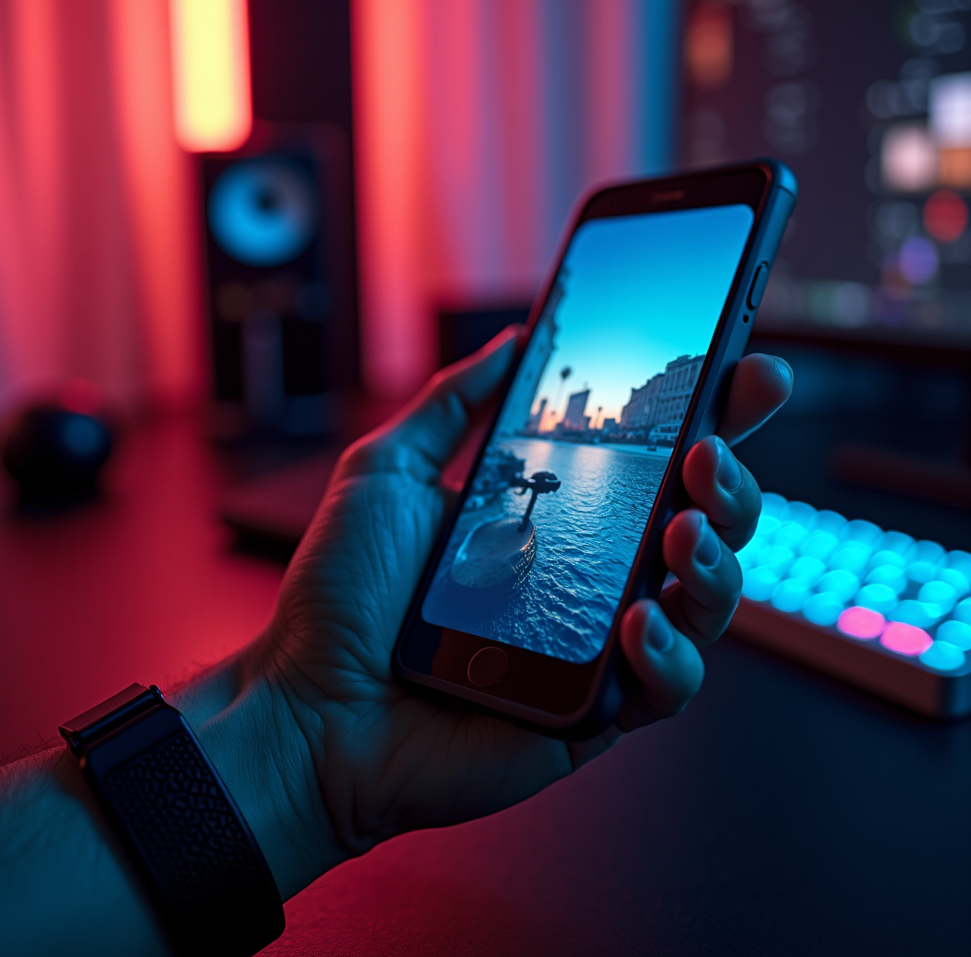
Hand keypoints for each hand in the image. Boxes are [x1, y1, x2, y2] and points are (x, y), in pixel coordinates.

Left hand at [184, 329, 792, 898]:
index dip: (713, 416)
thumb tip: (511, 340)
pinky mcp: (597, 714)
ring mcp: (599, 646)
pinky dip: (672, 651)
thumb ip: (453, 402)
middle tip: (706, 452)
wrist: (309, 702)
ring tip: (681, 529)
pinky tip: (639, 621)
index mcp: (558, 518)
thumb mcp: (390, 469)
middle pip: (705, 525)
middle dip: (731, 482)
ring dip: (717, 559)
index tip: (745, 370)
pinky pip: (670, 685)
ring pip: (709, 601)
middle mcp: (592, 577)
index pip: (656, 462)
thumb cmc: (343, 592)